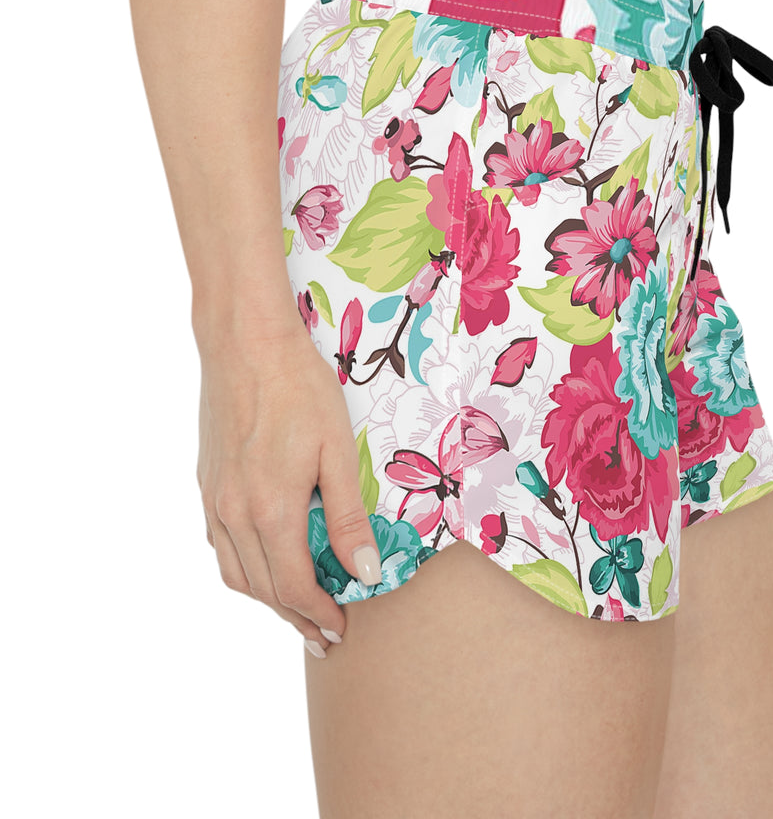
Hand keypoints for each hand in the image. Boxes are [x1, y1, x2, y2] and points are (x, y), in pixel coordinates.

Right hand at [195, 323, 380, 655]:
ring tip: (296, 610)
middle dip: (296, 617)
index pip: (295, 587)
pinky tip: (262, 564)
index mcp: (270, 511)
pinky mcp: (206, 483)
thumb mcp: (338, 451)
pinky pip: (219, 544)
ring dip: (266, 599)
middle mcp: (233, 514)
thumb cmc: (300, 389)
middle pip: (263, 589)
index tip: (341, 631)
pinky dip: (243, 568)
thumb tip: (362, 573)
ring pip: (235, 572)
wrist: (245, 343)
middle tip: (324, 635)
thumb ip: (348, 517)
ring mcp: (213, 500)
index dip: (320, 615)